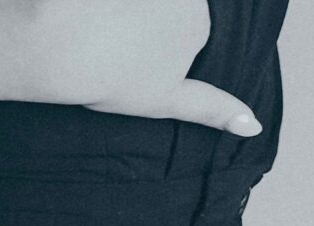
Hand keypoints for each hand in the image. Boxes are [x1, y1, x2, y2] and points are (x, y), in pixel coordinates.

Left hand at [43, 0, 262, 133]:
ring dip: (127, 9)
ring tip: (101, 22)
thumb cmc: (110, 78)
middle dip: (145, 18)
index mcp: (198, 21)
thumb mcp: (166, 100)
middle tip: (112, 40)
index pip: (188, 28)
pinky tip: (98, 10)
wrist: (59, 44)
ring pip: (145, 2)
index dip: (159, 45)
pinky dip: (110, 3)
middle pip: (170, 7)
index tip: (130, 57)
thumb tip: (253, 125)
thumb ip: (211, 107)